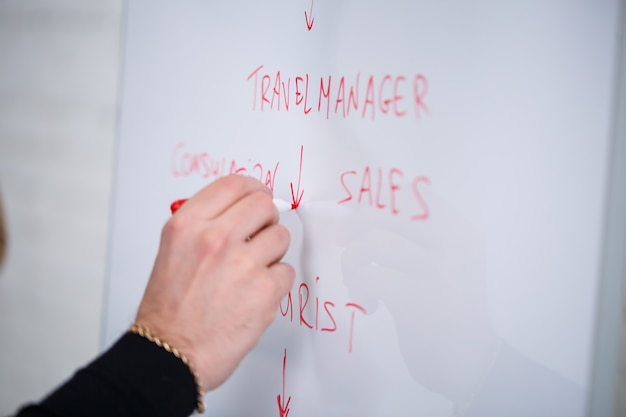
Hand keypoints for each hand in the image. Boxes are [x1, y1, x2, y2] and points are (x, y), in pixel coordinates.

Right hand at [135, 174, 294, 390]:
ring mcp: (243, 264)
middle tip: (259, 234)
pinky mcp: (265, 291)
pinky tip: (253, 294)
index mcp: (187, 225)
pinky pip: (286, 271)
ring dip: (271, 252)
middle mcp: (215, 238)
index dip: (252, 188)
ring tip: (250, 272)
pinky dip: (275, 282)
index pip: (234, 184)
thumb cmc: (168, 310)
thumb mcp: (172, 251)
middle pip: (264, 204)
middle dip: (265, 219)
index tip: (258, 196)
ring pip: (280, 236)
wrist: (171, 353)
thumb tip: (239, 210)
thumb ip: (204, 225)